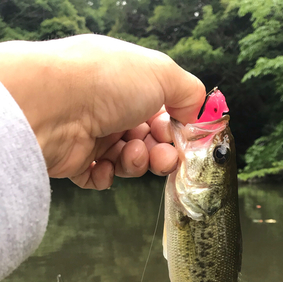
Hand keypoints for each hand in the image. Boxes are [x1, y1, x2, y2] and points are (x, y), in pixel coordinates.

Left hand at [0, 35, 205, 188]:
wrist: (53, 106)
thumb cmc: (105, 82)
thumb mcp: (162, 73)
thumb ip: (190, 92)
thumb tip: (200, 112)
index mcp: (130, 84)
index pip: (162, 113)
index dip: (177, 130)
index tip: (186, 142)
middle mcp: (111, 108)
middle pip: (149, 141)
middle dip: (161, 153)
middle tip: (163, 158)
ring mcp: (93, 134)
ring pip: (128, 161)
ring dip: (136, 163)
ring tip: (130, 153)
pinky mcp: (76, 161)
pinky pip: (102, 177)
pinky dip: (108, 176)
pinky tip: (105, 166)